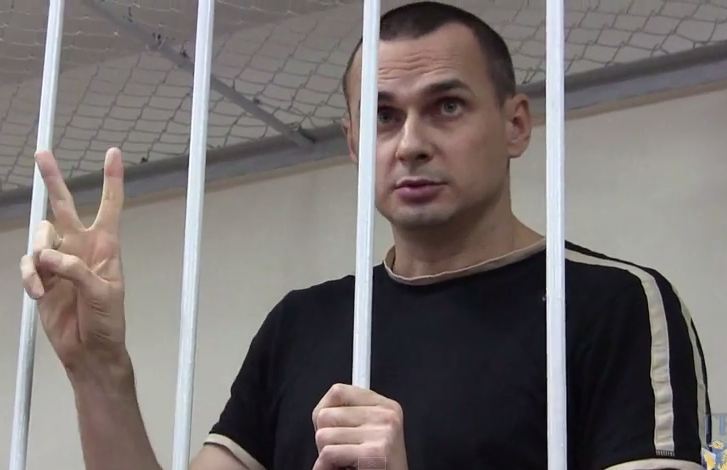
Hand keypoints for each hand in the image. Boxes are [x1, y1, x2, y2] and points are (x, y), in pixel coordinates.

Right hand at [19, 148, 127, 375]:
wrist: (89, 349)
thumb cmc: (107, 322)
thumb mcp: (103, 295)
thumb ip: (77, 271)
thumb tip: (47, 256)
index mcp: (106, 246)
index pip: (110, 206)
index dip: (112, 180)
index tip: (113, 153)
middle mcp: (82, 247)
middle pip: (64, 206)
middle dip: (54, 180)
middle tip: (43, 153)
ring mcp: (60, 261)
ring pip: (40, 235)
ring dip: (39, 254)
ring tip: (46, 282)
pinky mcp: (41, 277)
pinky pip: (28, 265)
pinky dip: (29, 277)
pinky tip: (39, 294)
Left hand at [312, 383, 408, 469]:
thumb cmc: (377, 466)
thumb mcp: (368, 433)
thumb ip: (348, 416)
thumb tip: (321, 413)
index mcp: (385, 405)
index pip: (338, 391)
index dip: (325, 412)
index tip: (332, 428)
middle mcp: (387, 415)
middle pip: (325, 415)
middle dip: (325, 437)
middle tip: (341, 452)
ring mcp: (382, 433)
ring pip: (323, 435)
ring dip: (325, 454)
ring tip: (344, 461)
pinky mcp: (374, 453)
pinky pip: (328, 453)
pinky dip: (325, 466)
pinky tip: (340, 468)